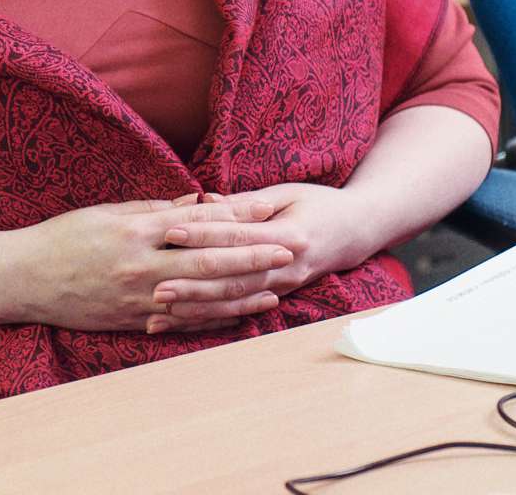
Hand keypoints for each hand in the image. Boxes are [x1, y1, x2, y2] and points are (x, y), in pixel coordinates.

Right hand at [9, 196, 296, 334]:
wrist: (24, 279)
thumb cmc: (62, 238)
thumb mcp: (106, 212)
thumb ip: (153, 209)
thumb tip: (195, 203)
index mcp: (136, 231)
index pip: (198, 223)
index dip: (238, 217)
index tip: (270, 210)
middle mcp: (143, 266)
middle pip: (211, 262)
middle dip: (255, 255)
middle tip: (291, 248)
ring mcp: (140, 298)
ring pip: (203, 297)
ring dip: (244, 292)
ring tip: (277, 286)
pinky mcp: (134, 320)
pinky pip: (184, 322)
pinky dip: (215, 318)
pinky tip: (240, 314)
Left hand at [151, 184, 379, 320]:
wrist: (359, 230)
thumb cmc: (319, 203)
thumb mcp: (286, 192)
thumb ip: (246, 203)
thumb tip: (204, 201)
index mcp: (289, 234)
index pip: (238, 236)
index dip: (204, 233)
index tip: (170, 232)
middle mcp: (288, 265)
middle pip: (234, 277)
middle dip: (193, 284)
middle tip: (156, 287)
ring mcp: (286, 285)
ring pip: (236, 301)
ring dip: (199, 308)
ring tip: (163, 311)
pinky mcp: (281, 296)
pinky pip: (243, 310)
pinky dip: (213, 317)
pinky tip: (186, 322)